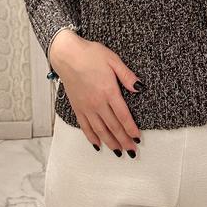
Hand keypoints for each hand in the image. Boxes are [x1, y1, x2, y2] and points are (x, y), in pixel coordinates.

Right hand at [51, 35, 142, 155]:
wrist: (67, 55)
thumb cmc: (91, 54)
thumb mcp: (113, 60)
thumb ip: (127, 76)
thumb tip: (139, 88)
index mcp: (109, 91)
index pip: (123, 115)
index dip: (131, 129)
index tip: (137, 138)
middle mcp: (97, 103)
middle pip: (113, 126)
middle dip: (123, 140)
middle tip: (132, 151)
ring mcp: (86, 107)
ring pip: (100, 130)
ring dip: (110, 142)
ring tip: (118, 152)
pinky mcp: (77, 107)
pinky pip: (85, 126)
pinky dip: (92, 137)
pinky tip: (97, 144)